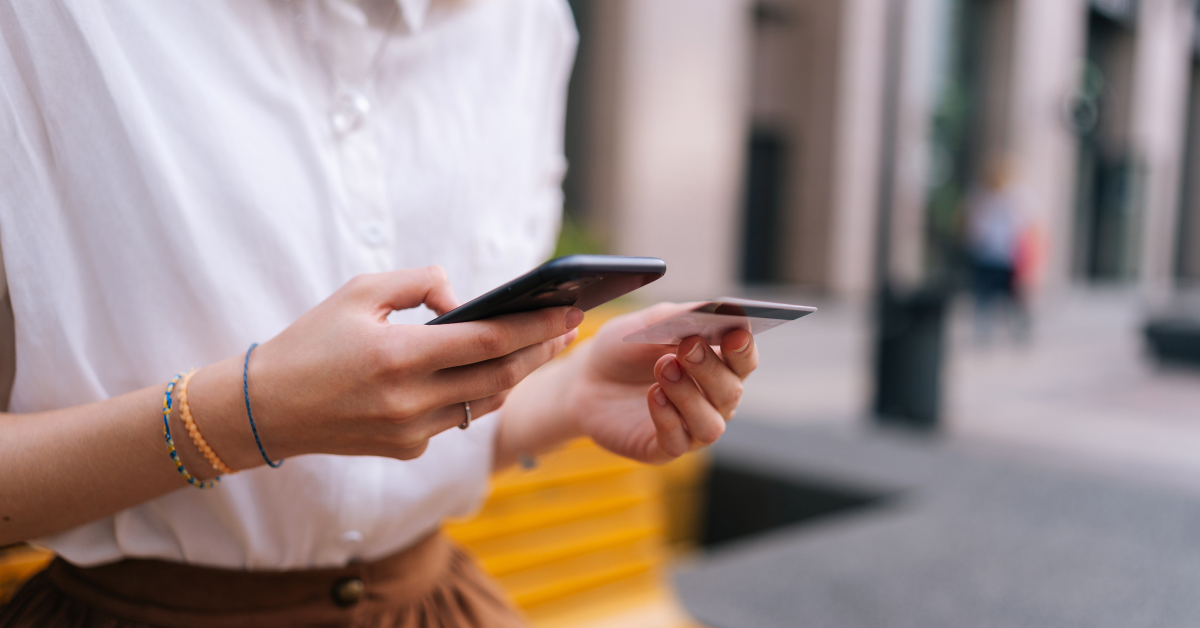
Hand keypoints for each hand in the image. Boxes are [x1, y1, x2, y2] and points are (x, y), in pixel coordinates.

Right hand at [198, 266, 580, 466]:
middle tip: (570, 327)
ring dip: (520, 375)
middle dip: (542, 350)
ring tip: (544, 346)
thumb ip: (419, 284)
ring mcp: (410, 432)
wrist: (267, 409)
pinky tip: (498, 372)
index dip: (536, 326)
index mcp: (398, 356)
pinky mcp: (407, 450)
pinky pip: (458, 419)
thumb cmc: (313, 340)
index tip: (568, 310)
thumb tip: (463, 300)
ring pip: (486, 402)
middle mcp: (409, 400)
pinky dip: (481, 393)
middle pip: (501, 377)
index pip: (489, 341)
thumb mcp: (358, 292)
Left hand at [563, 303, 757, 462]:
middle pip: (730, 391)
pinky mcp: (663, 449)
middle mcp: (712, 401)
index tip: (735, 334)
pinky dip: (668, 418)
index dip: (743, 349)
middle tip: (687, 347)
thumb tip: (719, 309)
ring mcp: (690, 428)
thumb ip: (683, 317)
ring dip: (690, 396)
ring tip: (664, 368)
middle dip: (710, 368)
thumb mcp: (649, 323)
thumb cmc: (625, 348)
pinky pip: (677, 442)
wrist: (586, 378)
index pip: (744, 361)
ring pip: (710, 424)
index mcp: (718, 366)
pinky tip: (653, 395)